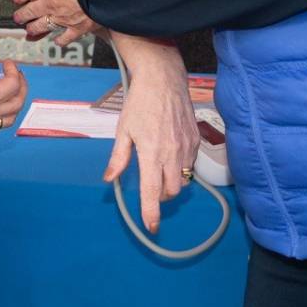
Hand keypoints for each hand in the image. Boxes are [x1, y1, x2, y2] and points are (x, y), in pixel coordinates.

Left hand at [13, 0, 98, 43]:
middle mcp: (50, 3)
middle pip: (30, 11)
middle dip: (22, 15)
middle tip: (17, 18)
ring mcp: (62, 17)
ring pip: (42, 26)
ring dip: (34, 29)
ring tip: (29, 31)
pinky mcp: (76, 27)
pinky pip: (65, 37)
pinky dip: (60, 40)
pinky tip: (57, 42)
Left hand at [103, 34, 198, 233]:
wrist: (164, 79)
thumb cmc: (140, 103)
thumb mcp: (123, 130)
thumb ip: (118, 158)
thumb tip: (110, 179)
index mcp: (151, 153)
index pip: (152, 192)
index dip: (151, 213)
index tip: (152, 227)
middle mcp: (172, 154)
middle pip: (172, 191)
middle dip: (161, 196)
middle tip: (150, 186)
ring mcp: (187, 147)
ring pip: (183, 179)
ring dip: (171, 182)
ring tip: (159, 167)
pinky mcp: (196, 140)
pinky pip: (190, 164)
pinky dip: (181, 167)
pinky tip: (170, 153)